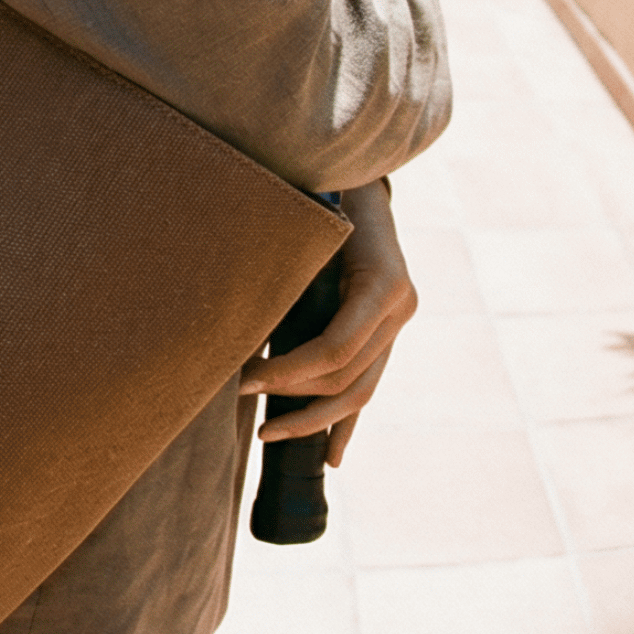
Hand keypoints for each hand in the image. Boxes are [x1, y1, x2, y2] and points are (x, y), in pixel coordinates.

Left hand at [238, 178, 416, 466]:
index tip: (244, 377)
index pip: (336, 350)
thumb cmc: (328, 191)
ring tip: (269, 432)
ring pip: (361, 392)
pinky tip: (332, 457)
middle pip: (347, 377)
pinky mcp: (390, 333)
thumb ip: (286, 259)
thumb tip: (232, 301)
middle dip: (292, 392)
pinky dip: (348, 422)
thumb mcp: (311, 220)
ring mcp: (400, 324)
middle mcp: (401, 308)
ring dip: (315, 419)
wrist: (363, 176)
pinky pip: (369, 386)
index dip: (289, 371)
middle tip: (240, 393)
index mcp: (384, 284)